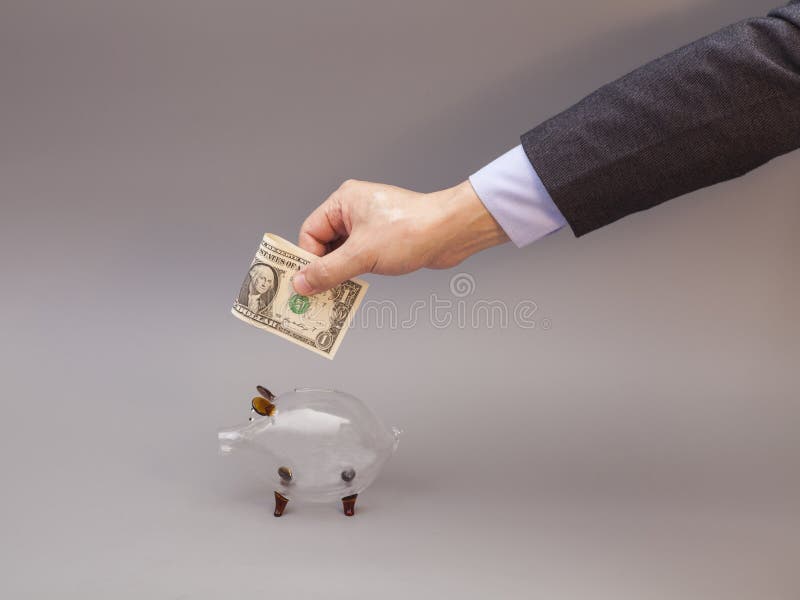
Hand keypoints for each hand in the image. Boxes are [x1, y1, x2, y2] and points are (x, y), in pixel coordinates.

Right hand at [293, 179, 508, 294]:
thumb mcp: (362, 255)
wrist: (451, 232)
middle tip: (314, 295)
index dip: (307, 258)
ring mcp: (370, 224)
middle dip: (321, 269)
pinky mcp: (384, 238)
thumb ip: (328, 271)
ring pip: (342, 252)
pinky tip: (352, 289)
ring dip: (338, 273)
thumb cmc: (409, 231)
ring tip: (332, 297)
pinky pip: (359, 256)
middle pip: (324, 243)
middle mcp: (354, 209)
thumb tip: (301, 283)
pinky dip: (354, 272)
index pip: (311, 231)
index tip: (304, 284)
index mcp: (344, 201)